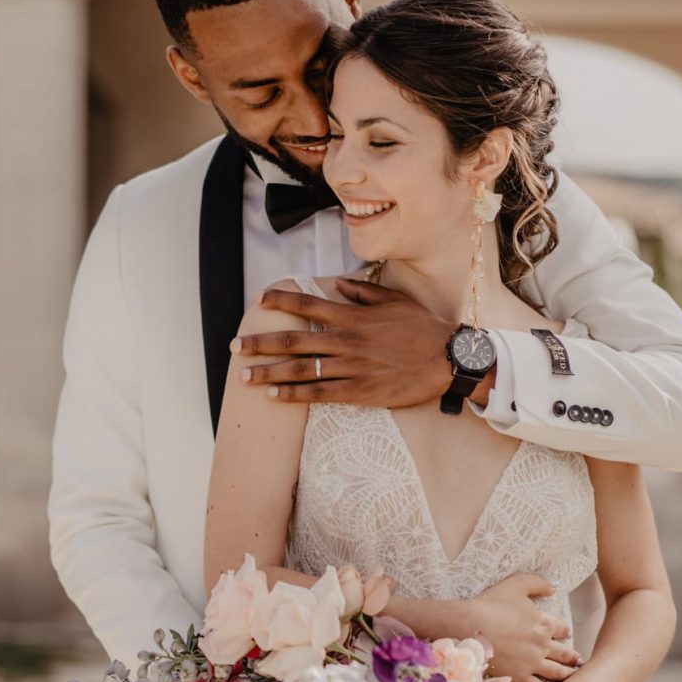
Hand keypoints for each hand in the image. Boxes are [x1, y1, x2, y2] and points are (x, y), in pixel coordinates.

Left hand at [234, 278, 479, 407]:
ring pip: (300, 369)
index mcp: (352, 317)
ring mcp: (350, 367)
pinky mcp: (358, 391)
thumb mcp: (394, 301)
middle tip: (234, 346)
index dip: (280, 302)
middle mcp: (345, 341)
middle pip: (293, 340)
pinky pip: (319, 394)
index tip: (259, 300)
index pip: (307, 305)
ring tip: (243, 376)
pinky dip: (294, 395)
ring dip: (268, 373)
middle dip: (260, 343)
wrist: (447, 360)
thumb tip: (340, 284)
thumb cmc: (422, 329)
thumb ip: (363, 293)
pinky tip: (274, 397)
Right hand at [466, 574, 582, 681]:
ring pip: (556, 672)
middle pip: (564, 653)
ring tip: (573, 676)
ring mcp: (532, 664)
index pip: (562, 629)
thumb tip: (553, 588)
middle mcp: (543, 646)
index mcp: (544, 624)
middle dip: (572, 656)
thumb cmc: (492, 603)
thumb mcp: (517, 584)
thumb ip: (538, 583)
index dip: (564, 630)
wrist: (470, 626)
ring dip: (567, 674)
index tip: (566, 633)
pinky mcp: (519, 677)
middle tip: (578, 660)